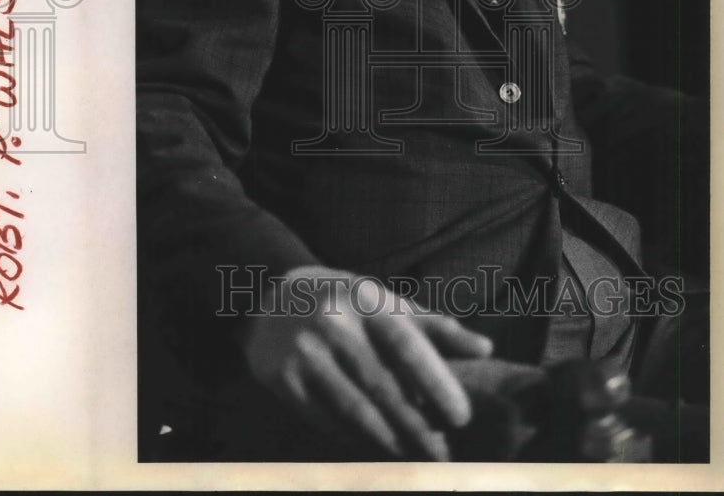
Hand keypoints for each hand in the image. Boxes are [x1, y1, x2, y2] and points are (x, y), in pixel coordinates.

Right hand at [239, 264, 492, 459]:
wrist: (266, 295)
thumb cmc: (342, 299)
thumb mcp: (383, 300)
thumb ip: (434, 325)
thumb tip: (485, 349)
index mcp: (365, 300)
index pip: (406, 344)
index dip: (435, 382)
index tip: (461, 415)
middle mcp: (334, 325)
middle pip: (383, 386)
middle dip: (417, 425)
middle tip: (443, 452)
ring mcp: (305, 353)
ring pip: (354, 409)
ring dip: (389, 439)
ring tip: (414, 456)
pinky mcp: (283, 379)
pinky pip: (325, 419)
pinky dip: (354, 438)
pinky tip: (375, 447)